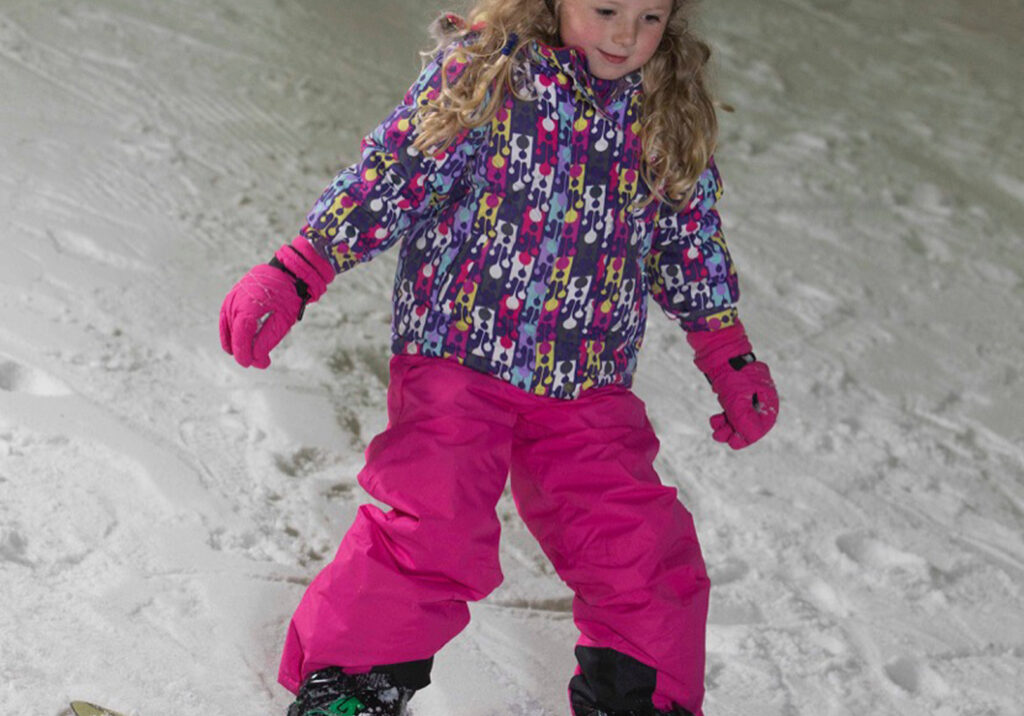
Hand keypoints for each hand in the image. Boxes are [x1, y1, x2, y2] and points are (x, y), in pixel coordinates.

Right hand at [219, 263, 303, 368]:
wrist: (286, 272)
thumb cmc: (288, 295)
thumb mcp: (283, 320)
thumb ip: (268, 339)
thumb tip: (255, 357)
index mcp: (248, 305)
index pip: (240, 336)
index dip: (243, 353)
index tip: (250, 364)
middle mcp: (235, 302)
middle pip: (234, 334)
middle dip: (245, 351)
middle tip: (262, 363)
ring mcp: (231, 299)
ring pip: (228, 329)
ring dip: (239, 343)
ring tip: (255, 354)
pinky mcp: (231, 299)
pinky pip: (226, 320)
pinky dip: (232, 333)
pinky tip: (239, 345)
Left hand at [687, 320, 778, 448]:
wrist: (716, 347)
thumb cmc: (730, 371)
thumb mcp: (737, 398)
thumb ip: (743, 419)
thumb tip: (750, 437)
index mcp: (767, 396)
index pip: (763, 423)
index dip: (749, 436)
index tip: (734, 443)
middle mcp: (759, 394)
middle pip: (751, 421)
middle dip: (735, 431)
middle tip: (720, 437)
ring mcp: (747, 391)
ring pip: (739, 415)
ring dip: (727, 426)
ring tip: (715, 429)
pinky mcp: (734, 388)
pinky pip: (732, 408)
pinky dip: (724, 416)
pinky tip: (715, 420)